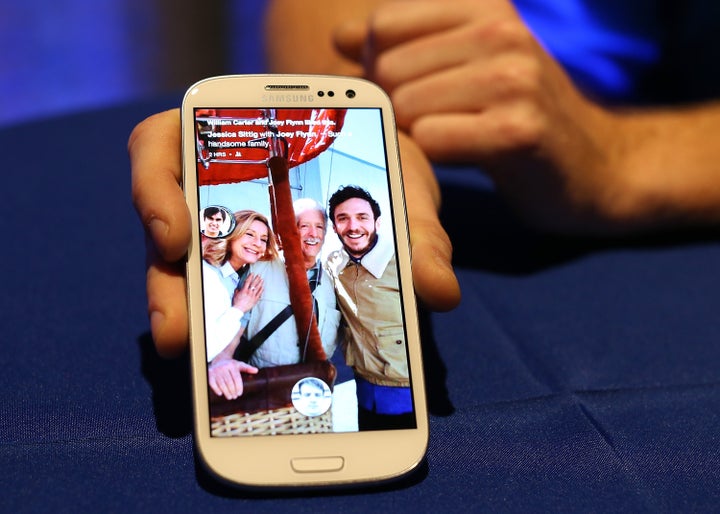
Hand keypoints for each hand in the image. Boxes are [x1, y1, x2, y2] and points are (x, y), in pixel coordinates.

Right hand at [129, 109, 459, 357]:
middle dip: (166, 283)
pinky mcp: (235, 272)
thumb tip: (438, 293)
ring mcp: (219, 233)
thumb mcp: (401, 181)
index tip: (175, 234)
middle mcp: (212, 185)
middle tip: (179, 333)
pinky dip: (220, 329)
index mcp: (232, 139)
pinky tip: (231, 362)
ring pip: (181, 274)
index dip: (153, 188)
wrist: (385, 168)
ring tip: (198, 361)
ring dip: (187, 318)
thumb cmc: (380, 157)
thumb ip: (417, 231)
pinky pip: (215, 299)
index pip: (160, 147)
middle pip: (163, 229)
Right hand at [208, 358, 258, 399]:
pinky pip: (213, 384)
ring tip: (229, 397)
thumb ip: (247, 368)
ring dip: (226, 392)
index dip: (239, 387)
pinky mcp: (210, 374)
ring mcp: (216, 371)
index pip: (236, 378)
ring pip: (222, 384)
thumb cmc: (231, 365)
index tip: (240, 394)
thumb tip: (256, 370)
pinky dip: (217, 389)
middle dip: (233, 391)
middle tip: (235, 397)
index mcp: (232, 365)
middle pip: (229, 383)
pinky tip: (220, 393)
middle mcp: (223, 367)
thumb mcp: (239, 365)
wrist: (219, 360)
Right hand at [232, 273, 263, 312]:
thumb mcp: (235, 295)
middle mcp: (249, 292)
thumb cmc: (237, 303)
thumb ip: (237, 291)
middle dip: (257, 278)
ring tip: (262, 280)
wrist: (239, 309)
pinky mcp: (255, 299)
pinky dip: (261, 290)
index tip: (252, 274)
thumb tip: (238, 289)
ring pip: (258, 288)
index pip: (248, 281)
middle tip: (259, 275)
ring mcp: (253, 296)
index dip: (250, 277)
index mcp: (244, 290)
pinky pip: (259, 294)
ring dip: (260, 283)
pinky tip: (262, 287)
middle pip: (254, 283)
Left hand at [334, 0, 662, 234]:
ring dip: (414, 133)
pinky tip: (461, 156)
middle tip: (425, 124)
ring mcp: (513, 80)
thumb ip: (404, 46)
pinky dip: (434, 155)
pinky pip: (432, 139)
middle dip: (393, 105)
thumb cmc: (520, 116)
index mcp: (485, 8)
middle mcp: (501, 33)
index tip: (403, 90)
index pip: (384, 25)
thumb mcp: (468, 66)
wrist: (597, 166)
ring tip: (449, 140)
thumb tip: (338, 35)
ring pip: (406, 104)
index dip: (377, 65)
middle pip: (388, 67)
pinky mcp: (517, 130)